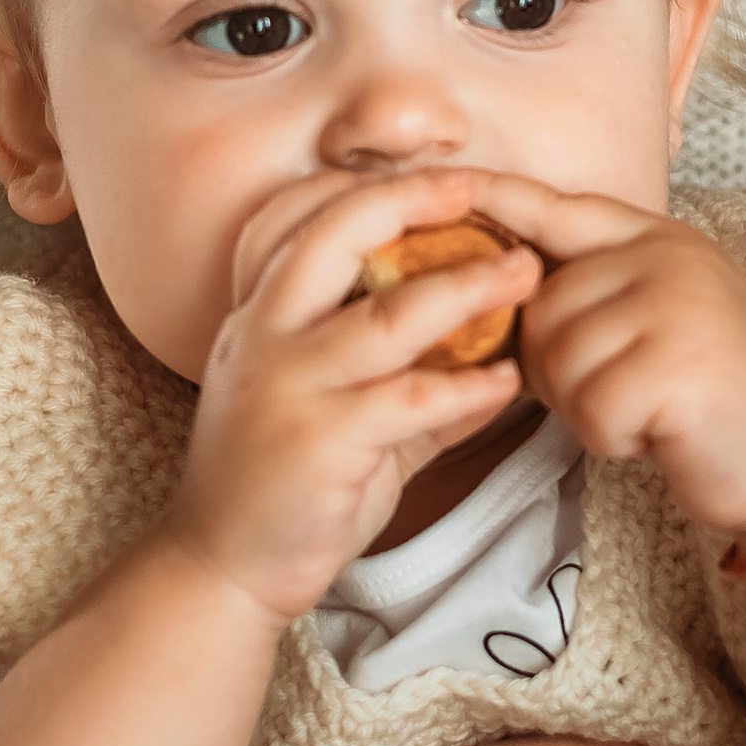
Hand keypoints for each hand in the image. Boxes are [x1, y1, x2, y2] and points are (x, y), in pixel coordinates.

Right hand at [163, 168, 540, 623]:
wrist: (221, 568)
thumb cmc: (280, 485)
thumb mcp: (333, 413)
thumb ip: (402, 379)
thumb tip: (488, 359)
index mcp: (258, 316)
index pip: (291, 219)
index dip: (359, 186)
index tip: (430, 177)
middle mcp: (263, 335)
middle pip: (332, 234)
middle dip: (409, 199)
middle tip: (477, 188)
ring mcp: (288, 385)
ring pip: (387, 314)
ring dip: (466, 286)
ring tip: (524, 272)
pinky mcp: (321, 441)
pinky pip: (411, 398)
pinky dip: (468, 386)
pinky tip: (508, 380)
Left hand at [457, 170, 745, 551]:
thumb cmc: (710, 402)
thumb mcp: (657, 320)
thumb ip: (595, 289)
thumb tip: (497, 282)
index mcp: (660, 239)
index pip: (558, 208)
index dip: (496, 198)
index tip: (438, 182)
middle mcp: (669, 257)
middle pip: (540, 304)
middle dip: (556, 367)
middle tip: (620, 391)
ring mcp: (678, 304)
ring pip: (557, 358)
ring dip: (585, 406)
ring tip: (644, 411)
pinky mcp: (679, 365)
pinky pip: (590, 406)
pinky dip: (611, 436)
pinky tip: (657, 434)